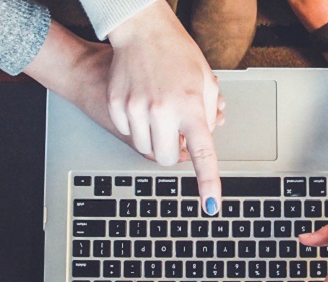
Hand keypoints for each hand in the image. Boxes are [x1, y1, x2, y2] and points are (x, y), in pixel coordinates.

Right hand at [106, 1, 222, 213]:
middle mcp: (162, 110)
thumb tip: (202, 141)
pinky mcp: (117, 105)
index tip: (211, 206)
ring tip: (160, 112)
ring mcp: (135, 108)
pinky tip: (142, 104)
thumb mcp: (206, 82)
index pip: (202, 153)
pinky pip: (128, 133)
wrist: (142, 30)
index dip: (208, 183)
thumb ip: (209, 116)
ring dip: (155, 139)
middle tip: (177, 132)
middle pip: (166, 158)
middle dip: (173, 152)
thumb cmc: (177, 53)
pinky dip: (137, 126)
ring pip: (145, 149)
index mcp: (191, 106)